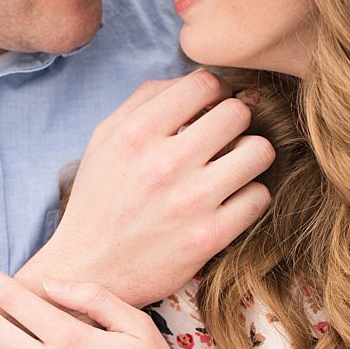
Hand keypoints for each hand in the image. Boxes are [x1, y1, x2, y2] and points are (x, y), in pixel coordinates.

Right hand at [24, 69, 273, 307]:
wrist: (90, 269)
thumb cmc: (100, 199)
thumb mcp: (106, 139)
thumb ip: (146, 100)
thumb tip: (198, 80)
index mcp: (136, 133)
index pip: (204, 83)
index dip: (216, 90)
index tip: (213, 105)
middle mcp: (165, 164)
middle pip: (238, 113)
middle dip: (236, 120)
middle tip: (226, 137)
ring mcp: (191, 202)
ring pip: (259, 152)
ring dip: (251, 156)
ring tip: (234, 165)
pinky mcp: (210, 237)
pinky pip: (260, 197)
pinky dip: (250, 195)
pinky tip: (231, 199)